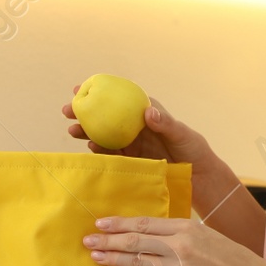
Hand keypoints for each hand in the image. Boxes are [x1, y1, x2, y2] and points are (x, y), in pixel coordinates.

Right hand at [62, 87, 209, 164]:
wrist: (198, 177)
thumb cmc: (194, 150)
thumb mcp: (182, 134)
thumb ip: (165, 124)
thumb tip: (147, 112)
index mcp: (147, 113)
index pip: (120, 98)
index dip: (100, 91)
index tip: (81, 88)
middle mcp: (136, 126)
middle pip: (107, 116)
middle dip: (86, 112)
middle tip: (67, 110)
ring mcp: (132, 143)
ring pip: (105, 135)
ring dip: (87, 132)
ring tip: (73, 131)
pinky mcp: (131, 160)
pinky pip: (111, 154)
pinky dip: (99, 151)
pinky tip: (90, 148)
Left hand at [84, 216, 265, 265]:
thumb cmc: (231, 257)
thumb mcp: (205, 235)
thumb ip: (179, 233)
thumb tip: (151, 234)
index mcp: (186, 227)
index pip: (144, 223)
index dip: (119, 224)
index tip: (100, 223)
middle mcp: (179, 245)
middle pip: (135, 241)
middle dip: (108, 241)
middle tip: (88, 241)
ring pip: (138, 262)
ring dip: (114, 260)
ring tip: (97, 257)